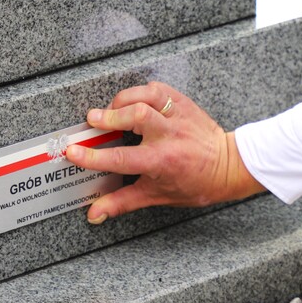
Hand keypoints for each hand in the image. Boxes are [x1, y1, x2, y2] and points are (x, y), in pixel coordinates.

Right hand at [65, 81, 265, 222]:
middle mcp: (171, 136)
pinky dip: (141, 92)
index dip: (93, 156)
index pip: (121, 159)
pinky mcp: (184, 103)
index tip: (73, 152)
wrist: (228, 167)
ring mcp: (179, 116)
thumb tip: (94, 213)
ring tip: (111, 110)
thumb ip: (122, 202)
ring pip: (147, 96)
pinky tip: (133, 101)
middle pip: (136, 116)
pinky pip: (159, 89)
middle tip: (91, 120)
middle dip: (109, 116)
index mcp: (163, 162)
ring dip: (124, 100)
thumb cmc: (195, 184)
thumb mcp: (157, 196)